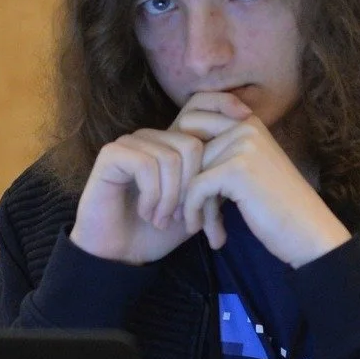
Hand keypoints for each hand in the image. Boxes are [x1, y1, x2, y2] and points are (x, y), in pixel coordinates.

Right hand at [68, 94, 250, 264]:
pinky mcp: (111, 155)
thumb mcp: (197, 205)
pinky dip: (152, 195)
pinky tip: (147, 212)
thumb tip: (248, 156)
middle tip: (184, 218)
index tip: (247, 118)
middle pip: (191, 144)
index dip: (222, 103)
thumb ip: (217, 181)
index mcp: (172, 142)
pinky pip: (145, 165)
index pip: (199, 104)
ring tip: (162, 219)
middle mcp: (151, 137)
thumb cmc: (159, 231)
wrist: (121, 255)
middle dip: (192, 187)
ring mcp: (129, 143)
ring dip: (171, 198)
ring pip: (170, 158)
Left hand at [180, 110, 350, 267]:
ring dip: (196, 206)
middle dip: (186, 181)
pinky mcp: (237, 169)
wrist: (309, 232)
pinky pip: (196, 188)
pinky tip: (213, 235)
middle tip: (193, 213)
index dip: (185, 159)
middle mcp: (246, 125)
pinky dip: (196, 213)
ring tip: (212, 229)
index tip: (193, 194)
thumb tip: (173, 145)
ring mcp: (242, 144)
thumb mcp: (249, 168)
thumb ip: (220, 152)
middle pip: (188, 148)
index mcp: (248, 121)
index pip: (193, 122)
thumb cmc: (278, 206)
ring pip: (192, 172)